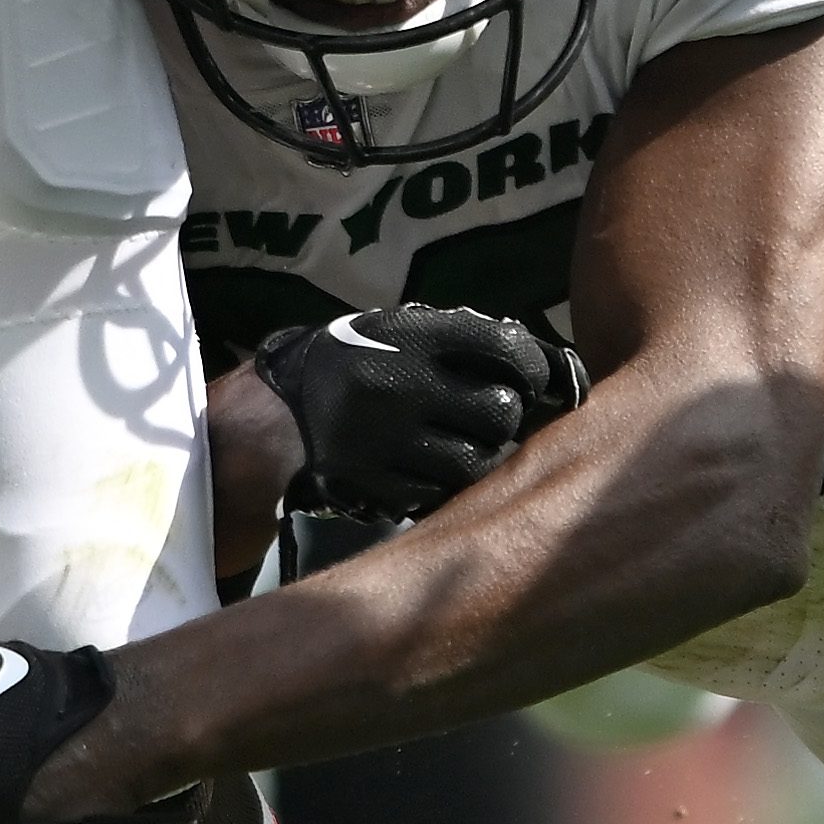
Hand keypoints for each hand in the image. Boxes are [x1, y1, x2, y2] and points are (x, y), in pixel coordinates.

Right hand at [255, 305, 584, 538]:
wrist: (278, 415)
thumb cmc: (358, 362)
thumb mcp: (400, 330)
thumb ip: (462, 341)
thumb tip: (545, 363)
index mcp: (411, 335)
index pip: (505, 349)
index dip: (534, 367)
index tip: (535, 379)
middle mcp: (400, 384)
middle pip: (500, 414)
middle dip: (505, 417)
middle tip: (494, 416)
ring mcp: (387, 440)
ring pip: (478, 462)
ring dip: (484, 455)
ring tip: (468, 443)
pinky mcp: (376, 484)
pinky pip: (441, 493)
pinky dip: (447, 482)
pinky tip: (432, 465)